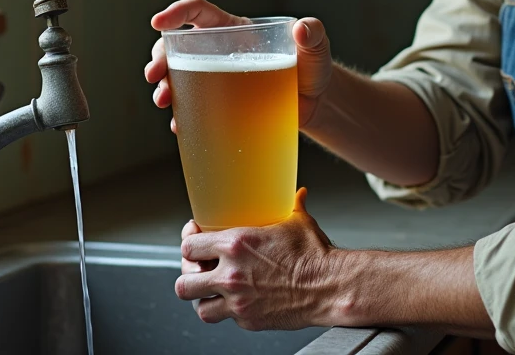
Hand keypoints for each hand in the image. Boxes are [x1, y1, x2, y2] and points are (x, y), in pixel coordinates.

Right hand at [143, 0, 334, 132]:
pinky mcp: (219, 105)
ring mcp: (216, 79)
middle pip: (177, 46)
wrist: (315, 107)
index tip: (157, 22)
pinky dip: (181, 116)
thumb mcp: (316, 49)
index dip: (176, 12)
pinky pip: (192, 109)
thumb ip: (313, 34)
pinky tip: (179, 125)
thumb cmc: (313, 70)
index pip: (199, 12)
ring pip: (178, 77)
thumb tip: (303, 28)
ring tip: (164, 101)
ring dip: (164, 87)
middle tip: (154, 75)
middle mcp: (219, 51)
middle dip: (159, 57)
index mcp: (235, 28)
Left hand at [175, 188, 339, 329]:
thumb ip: (292, 205)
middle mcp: (231, 275)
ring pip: (199, 308)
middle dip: (188, 275)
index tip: (193, 240)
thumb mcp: (298, 222)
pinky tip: (237, 300)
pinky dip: (228, 311)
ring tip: (210, 291)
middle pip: (184, 282)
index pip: (189, 247)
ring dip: (202, 299)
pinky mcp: (249, 320)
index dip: (188, 243)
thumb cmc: (314, 255)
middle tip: (197, 270)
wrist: (329, 287)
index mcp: (236, 245)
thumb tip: (299, 194)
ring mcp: (238, 301)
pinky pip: (227, 318)